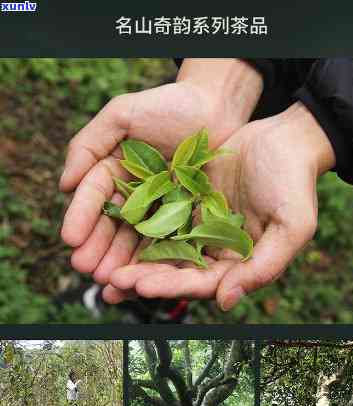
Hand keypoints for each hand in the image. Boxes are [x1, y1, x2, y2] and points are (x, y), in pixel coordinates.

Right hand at [60, 59, 262, 285]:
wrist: (216, 107)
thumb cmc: (168, 105)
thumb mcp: (122, 115)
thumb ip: (89, 144)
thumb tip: (64, 184)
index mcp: (113, 169)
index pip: (93, 195)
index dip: (81, 217)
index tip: (70, 238)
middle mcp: (132, 193)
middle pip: (112, 223)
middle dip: (98, 246)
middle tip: (86, 268)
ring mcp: (158, 207)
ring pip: (137, 237)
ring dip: (121, 260)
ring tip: (109, 280)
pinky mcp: (184, 216)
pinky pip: (168, 238)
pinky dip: (155, 258)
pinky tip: (143, 274)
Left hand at [106, 102, 335, 310]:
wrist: (285, 139)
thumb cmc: (295, 184)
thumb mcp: (293, 227)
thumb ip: (264, 267)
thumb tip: (225, 302)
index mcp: (239, 264)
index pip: (202, 283)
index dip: (172, 286)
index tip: (142, 286)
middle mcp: (216, 251)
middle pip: (176, 271)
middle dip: (144, 278)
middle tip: (111, 282)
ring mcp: (199, 227)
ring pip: (162, 248)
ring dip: (134, 259)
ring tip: (101, 268)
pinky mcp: (187, 203)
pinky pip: (159, 217)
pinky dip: (137, 226)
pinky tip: (113, 230)